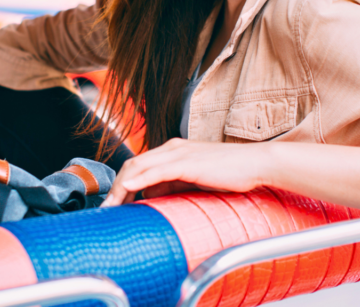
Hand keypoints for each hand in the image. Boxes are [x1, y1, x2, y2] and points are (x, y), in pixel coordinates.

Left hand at [101, 139, 269, 205]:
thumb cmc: (230, 173)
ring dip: (120, 187)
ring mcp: (179, 153)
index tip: (111, 205)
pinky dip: (139, 180)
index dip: (120, 185)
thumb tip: (152, 194)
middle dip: (114, 188)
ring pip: (139, 167)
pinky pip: (156, 170)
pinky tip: (127, 190)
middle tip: (104, 210)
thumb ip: (173, 184)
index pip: (137, 166)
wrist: (256, 164)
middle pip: (132, 165)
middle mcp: (171, 148)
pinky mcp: (188, 162)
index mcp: (172, 151)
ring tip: (110, 207)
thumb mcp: (195, 180)